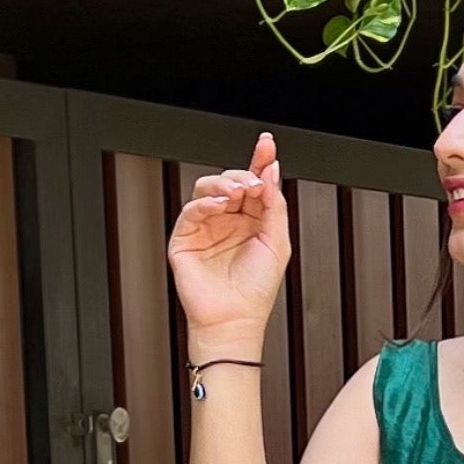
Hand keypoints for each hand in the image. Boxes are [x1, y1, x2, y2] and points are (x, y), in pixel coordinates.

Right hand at [167, 133, 290, 351]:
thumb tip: (271, 171)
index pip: (255, 182)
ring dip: (224, 184)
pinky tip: (220, 206)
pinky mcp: (185, 238)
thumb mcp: (277, 242)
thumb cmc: (256, 290)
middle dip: (243, 175)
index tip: (267, 144)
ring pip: (208, 189)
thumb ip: (275, 205)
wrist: (235, 320)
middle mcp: (228, 220)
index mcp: (252, 219)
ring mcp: (206, 227)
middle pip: (231, 180)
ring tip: (238, 194)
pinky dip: (206, 203)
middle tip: (254, 182)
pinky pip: (191, 211)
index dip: (260, 160)